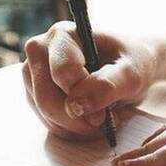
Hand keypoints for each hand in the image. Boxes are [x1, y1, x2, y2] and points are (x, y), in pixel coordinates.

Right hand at [21, 22, 154, 139]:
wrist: (128, 68)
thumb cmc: (131, 63)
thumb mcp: (131, 73)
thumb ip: (107, 85)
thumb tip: (76, 106)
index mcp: (63, 34)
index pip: (62, 72)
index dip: (83, 97)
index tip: (104, 113)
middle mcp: (40, 50)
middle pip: (46, 97)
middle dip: (76, 119)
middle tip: (102, 122)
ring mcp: (33, 74)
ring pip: (44, 113)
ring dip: (74, 127)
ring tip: (99, 119)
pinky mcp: (35, 94)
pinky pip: (47, 122)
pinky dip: (69, 130)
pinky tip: (88, 122)